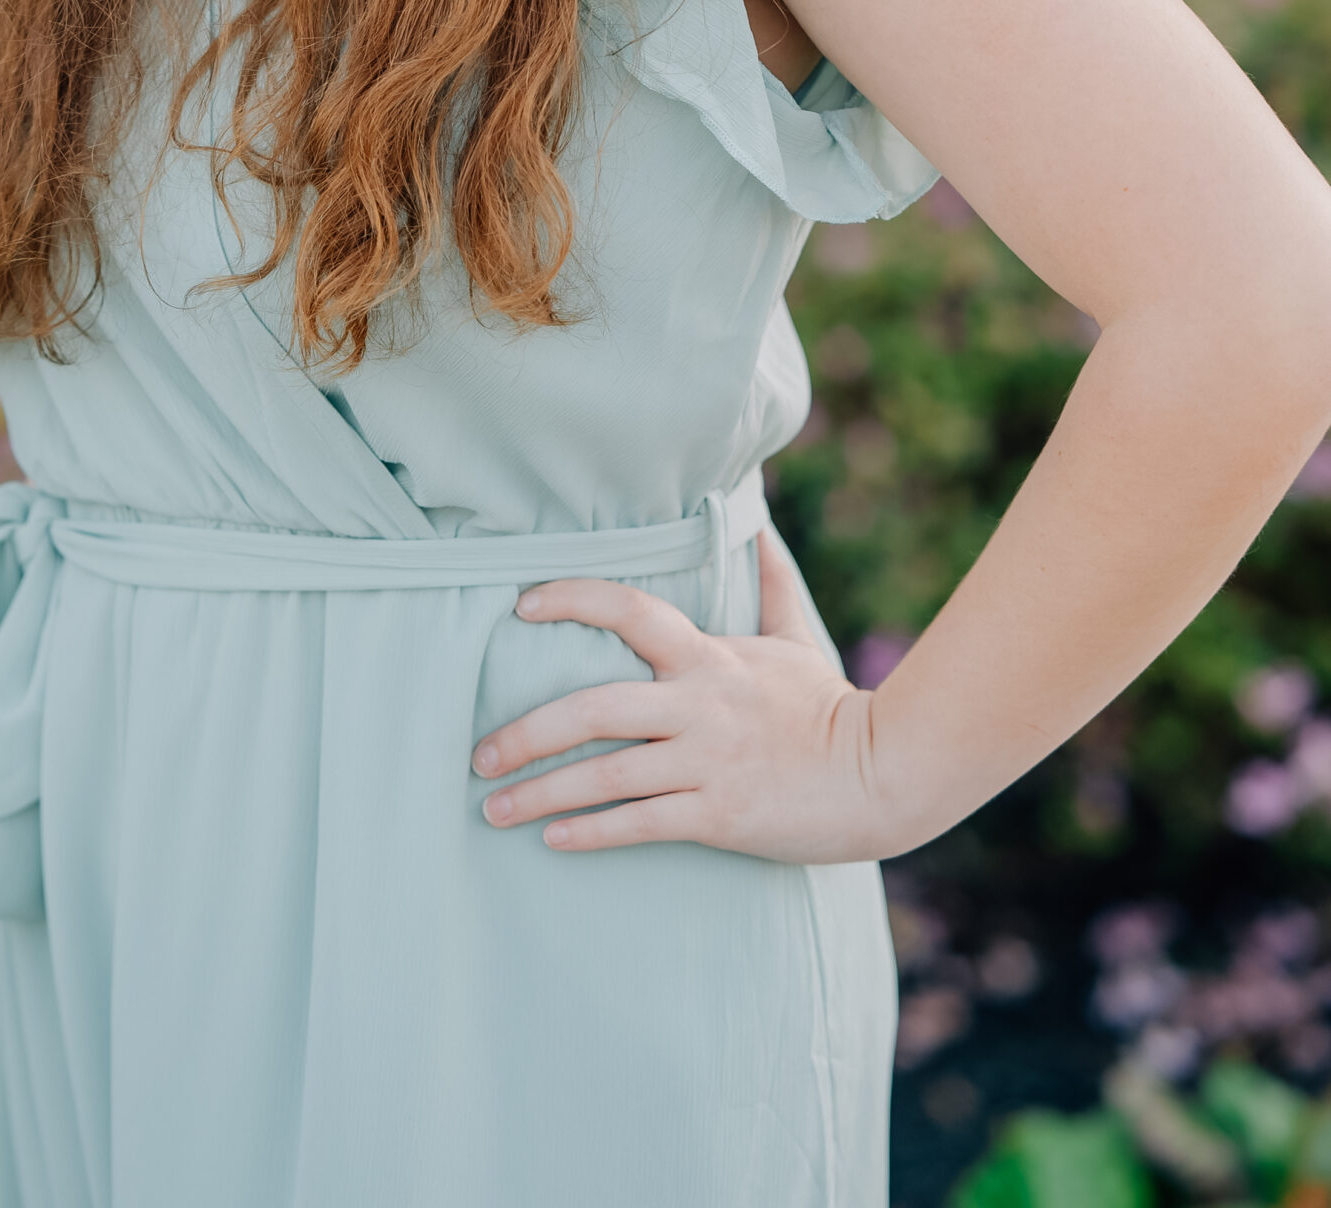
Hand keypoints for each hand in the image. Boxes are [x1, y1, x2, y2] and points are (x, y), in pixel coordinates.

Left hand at [470, 527, 889, 861]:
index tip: (521, 605)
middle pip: (594, 707)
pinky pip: (641, 823)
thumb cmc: (829, 706)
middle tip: (479, 754)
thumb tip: (755, 525)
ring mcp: (708, 761)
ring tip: (492, 809)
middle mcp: (699, 703)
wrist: (885, 774)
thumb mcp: (795, 638)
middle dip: (527, 732)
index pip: (629, 609)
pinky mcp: (720, 815)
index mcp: (708, 656)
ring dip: (541, 793)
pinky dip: (591, 831)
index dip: (572, 599)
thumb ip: (768, 583)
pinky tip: (553, 839)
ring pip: (607, 773)